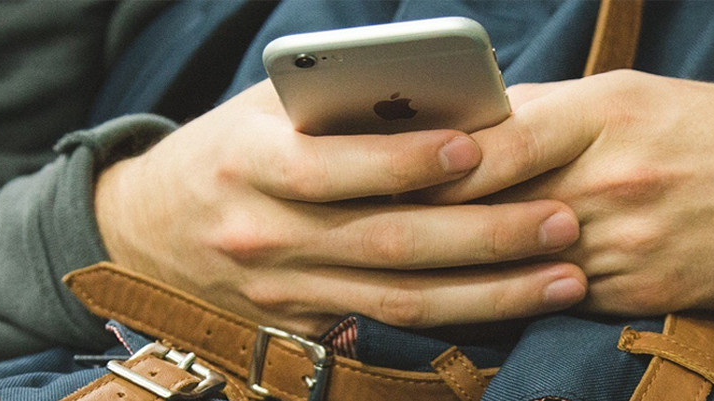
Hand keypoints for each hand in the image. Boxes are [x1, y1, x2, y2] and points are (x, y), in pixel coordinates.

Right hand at [94, 81, 587, 334]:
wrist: (147, 232)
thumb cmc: (230, 148)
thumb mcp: (266, 110)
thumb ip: (341, 107)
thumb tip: (450, 104)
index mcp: (250, 163)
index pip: (334, 167)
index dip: (407, 160)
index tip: (478, 145)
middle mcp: (265, 235)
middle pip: (388, 241)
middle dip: (485, 234)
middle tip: (562, 219)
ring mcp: (285, 291)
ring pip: (401, 299)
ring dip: (493, 292)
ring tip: (566, 274)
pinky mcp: (304, 327)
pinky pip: (391, 327)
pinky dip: (459, 318)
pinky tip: (518, 306)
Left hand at [409, 71, 713, 314]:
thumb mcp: (639, 97)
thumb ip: (553, 115)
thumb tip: (470, 127)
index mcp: (608, 112)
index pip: (497, 141)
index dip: (435, 161)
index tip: (383, 170)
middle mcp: (615, 176)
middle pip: (497, 207)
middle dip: (436, 220)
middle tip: (376, 228)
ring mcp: (632, 239)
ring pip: (523, 262)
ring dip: (472, 266)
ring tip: (417, 267)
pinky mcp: (648, 289)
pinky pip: (564, 296)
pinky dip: (528, 293)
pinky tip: (495, 291)